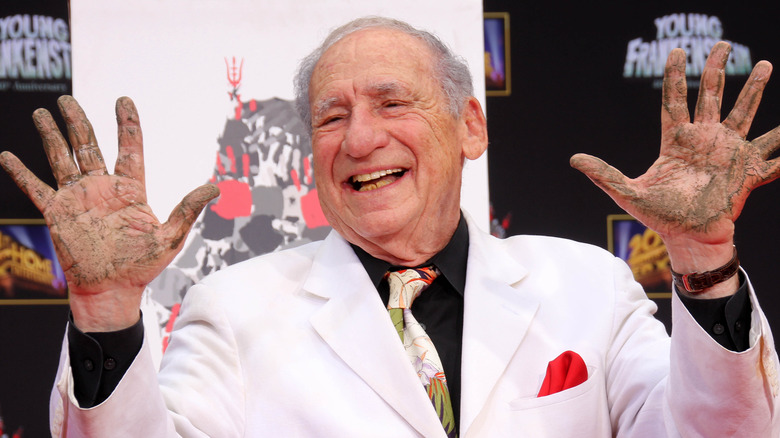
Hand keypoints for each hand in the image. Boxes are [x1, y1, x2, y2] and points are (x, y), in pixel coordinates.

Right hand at [0, 96, 218, 329]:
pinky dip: (20, 172)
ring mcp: (77, 199)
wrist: (112, 291)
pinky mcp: (57, 214)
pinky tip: (7, 155)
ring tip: (42, 112)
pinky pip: (35, 188)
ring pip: (62, 159)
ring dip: (51, 136)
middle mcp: (102, 188)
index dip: (127, 124)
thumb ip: (188, 209)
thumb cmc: (142, 267)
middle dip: (78, 121)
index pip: (129, 149)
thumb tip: (215, 188)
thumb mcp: (170, 236)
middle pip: (88, 146)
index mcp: (130, 190)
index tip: (123, 99)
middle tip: (67, 99)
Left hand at [570, 42, 779, 295]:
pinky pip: (773, 155)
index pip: (674, 100)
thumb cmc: (660, 218)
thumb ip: (603, 174)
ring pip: (744, 112)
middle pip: (712, 96)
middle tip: (723, 43)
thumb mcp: (627, 193)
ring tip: (766, 64)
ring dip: (755, 90)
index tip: (676, 50)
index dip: (675, 75)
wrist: (690, 239)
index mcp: (677, 142)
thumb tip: (573, 158)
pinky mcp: (748, 170)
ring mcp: (728, 152)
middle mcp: (704, 140)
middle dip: (717, 69)